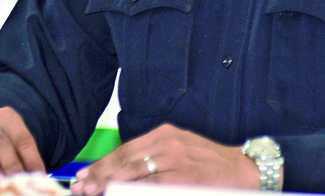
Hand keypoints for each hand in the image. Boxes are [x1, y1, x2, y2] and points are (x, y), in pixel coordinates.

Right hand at [0, 107, 46, 183]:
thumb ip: (23, 156)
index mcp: (7, 117)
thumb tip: (36, 176)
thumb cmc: (3, 141)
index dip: (32, 158)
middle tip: (17, 179)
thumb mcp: (15, 142)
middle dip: (10, 164)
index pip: (22, 138)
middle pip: (0, 143)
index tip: (38, 175)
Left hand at [69, 124, 260, 194]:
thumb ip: (153, 156)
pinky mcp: (183, 177)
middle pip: (125, 161)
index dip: (102, 165)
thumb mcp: (180, 149)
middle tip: (82, 188)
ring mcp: (175, 161)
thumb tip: (120, 172)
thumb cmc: (210, 162)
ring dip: (110, 186)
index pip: (125, 150)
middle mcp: (168, 143)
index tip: (85, 176)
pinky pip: (151, 188)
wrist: (242, 170)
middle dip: (100, 177)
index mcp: (165, 134)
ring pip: (133, 175)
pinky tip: (120, 195)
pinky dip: (133, 192)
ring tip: (94, 193)